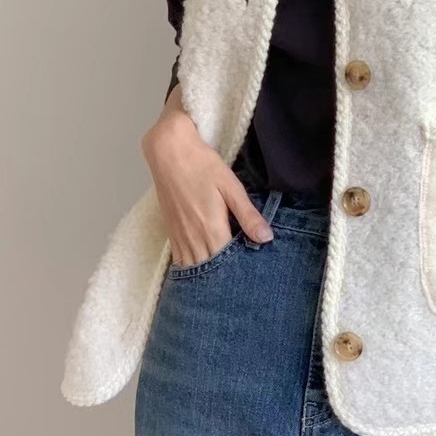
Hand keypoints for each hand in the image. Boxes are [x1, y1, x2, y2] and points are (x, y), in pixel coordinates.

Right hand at [140, 86, 272, 265]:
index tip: (253, 277)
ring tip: (223, 283)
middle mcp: (194, 238)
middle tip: (241, 283)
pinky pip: (181, 260)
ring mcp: (180, 237)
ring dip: (207, 277)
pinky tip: (202, 272)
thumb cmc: (203, 165)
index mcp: (212, 228)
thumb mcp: (231, 187)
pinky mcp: (171, 232)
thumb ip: (247, 215)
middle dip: (224, 279)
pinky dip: (192, 269)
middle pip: (210, 271)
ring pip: (194, 269)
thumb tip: (266, 238)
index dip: (240, 272)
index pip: (228, 263)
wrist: (169, 152)